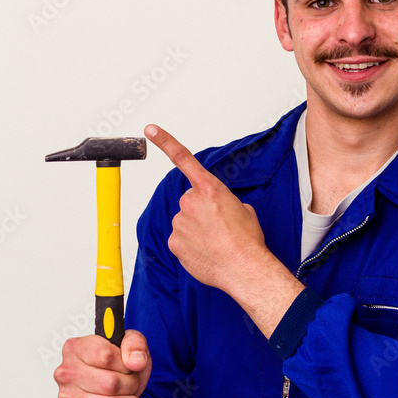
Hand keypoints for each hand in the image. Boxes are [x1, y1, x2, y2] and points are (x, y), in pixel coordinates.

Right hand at [54, 331, 150, 397]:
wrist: (112, 392)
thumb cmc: (118, 367)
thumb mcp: (131, 345)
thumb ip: (135, 344)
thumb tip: (135, 362)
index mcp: (75, 348)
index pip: (106, 356)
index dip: (126, 365)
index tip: (128, 367)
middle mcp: (66, 374)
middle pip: (111, 384)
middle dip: (132, 387)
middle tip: (133, 386)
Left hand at [144, 124, 272, 293]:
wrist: (243, 267)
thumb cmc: (247, 241)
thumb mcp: (244, 210)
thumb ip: (226, 202)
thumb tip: (221, 211)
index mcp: (210, 189)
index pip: (184, 159)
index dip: (165, 142)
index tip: (151, 130)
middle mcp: (191, 202)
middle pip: (190, 202)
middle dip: (201, 211)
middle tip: (219, 226)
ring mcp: (180, 222)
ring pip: (184, 222)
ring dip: (196, 230)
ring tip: (216, 242)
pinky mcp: (174, 242)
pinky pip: (180, 240)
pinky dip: (190, 246)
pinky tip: (206, 252)